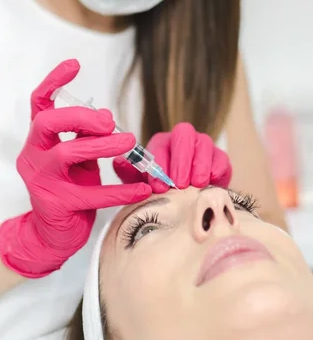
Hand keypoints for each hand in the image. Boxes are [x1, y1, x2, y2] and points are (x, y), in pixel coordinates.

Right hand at [0, 59, 151, 277]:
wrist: (53, 234)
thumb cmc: (69, 187)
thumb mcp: (79, 157)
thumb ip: (87, 135)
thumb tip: (107, 115)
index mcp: (39, 140)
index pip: (39, 103)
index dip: (54, 81)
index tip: (75, 64)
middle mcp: (33, 155)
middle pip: (47, 122)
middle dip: (80, 116)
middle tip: (108, 122)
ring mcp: (42, 180)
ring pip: (67, 153)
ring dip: (103, 146)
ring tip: (130, 142)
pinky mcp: (57, 204)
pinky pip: (91, 194)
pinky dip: (120, 190)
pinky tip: (142, 189)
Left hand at [114, 122, 231, 193]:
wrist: (187, 204)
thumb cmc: (162, 192)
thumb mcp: (143, 185)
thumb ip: (130, 174)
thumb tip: (118, 162)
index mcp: (161, 144)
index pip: (159, 145)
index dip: (159, 164)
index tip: (158, 186)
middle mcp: (182, 140)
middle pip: (183, 135)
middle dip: (181, 160)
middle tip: (179, 184)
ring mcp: (203, 147)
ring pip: (204, 143)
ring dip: (200, 163)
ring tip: (196, 185)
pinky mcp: (220, 159)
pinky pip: (221, 157)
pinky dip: (217, 168)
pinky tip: (212, 181)